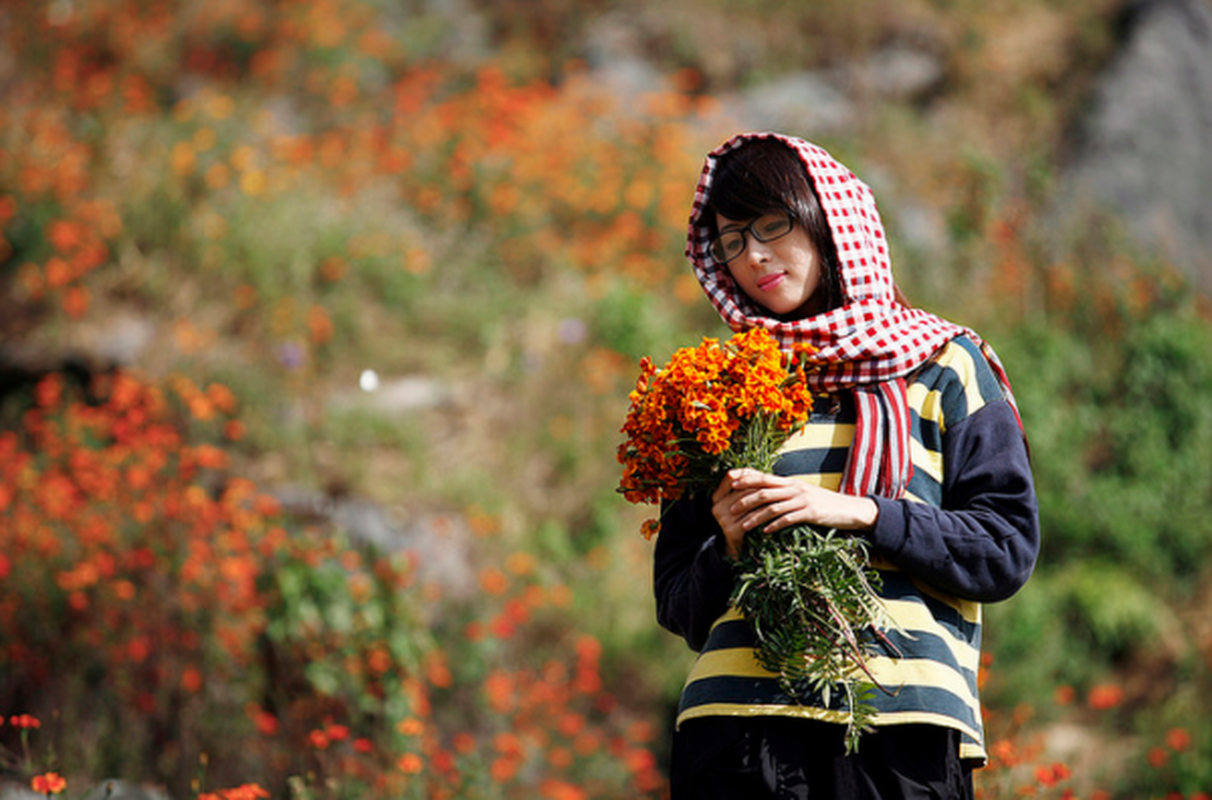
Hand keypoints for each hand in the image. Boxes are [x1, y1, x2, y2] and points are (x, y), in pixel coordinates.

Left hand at [711, 468, 879, 557]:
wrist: (849, 509)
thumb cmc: (823, 503)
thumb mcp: (802, 494)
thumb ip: (785, 493)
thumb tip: (766, 495)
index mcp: (790, 482)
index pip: (763, 477)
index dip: (746, 479)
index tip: (730, 483)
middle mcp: (794, 488)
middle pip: (764, 490)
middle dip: (745, 499)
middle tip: (730, 509)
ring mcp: (803, 500)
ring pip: (774, 506)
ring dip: (756, 517)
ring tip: (743, 526)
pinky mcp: (811, 513)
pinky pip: (789, 518)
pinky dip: (775, 525)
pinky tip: (766, 532)